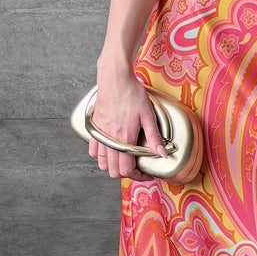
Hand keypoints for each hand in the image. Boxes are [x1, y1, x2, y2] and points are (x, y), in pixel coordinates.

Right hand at [88, 64, 168, 179]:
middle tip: (137, 168)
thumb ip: (154, 137)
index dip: (138, 176)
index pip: (127, 169)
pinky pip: (93, 151)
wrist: (115, 79)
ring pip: (102, 164)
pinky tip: (111, 151)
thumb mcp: (148, 115)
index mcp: (124, 139)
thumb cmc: (131, 94)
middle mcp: (110, 140)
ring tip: (124, 160)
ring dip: (113, 166)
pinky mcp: (94, 129)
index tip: (146, 173)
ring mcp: (100, 135)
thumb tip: (163, 153)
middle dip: (126, 173)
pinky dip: (101, 156)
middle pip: (113, 171)